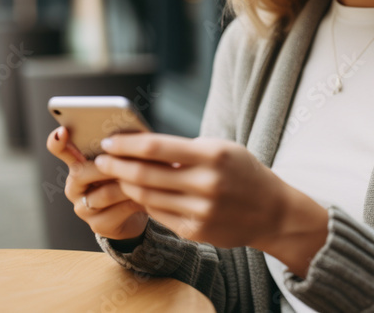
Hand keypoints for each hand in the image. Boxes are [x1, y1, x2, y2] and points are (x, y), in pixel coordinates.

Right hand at [46, 126, 148, 240]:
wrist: (134, 213)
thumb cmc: (127, 178)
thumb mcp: (124, 160)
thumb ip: (121, 149)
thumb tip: (134, 133)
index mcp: (77, 164)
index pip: (59, 150)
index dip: (57, 141)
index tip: (62, 131)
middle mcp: (74, 186)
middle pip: (82, 172)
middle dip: (109, 165)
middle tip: (128, 159)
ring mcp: (83, 207)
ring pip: (105, 193)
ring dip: (128, 184)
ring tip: (147, 177)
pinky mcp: (98, 225)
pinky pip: (118, 211)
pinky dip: (136, 201)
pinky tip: (149, 195)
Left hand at [94, 134, 328, 276]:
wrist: (272, 211)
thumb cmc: (243, 173)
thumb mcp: (222, 149)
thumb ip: (186, 149)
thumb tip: (142, 145)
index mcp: (213, 155)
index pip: (156, 147)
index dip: (127, 144)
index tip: (109, 142)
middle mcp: (206, 183)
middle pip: (145, 174)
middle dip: (116, 166)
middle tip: (101, 160)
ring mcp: (200, 210)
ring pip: (147, 196)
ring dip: (126, 185)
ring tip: (116, 176)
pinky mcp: (195, 230)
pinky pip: (159, 214)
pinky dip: (145, 202)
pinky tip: (138, 193)